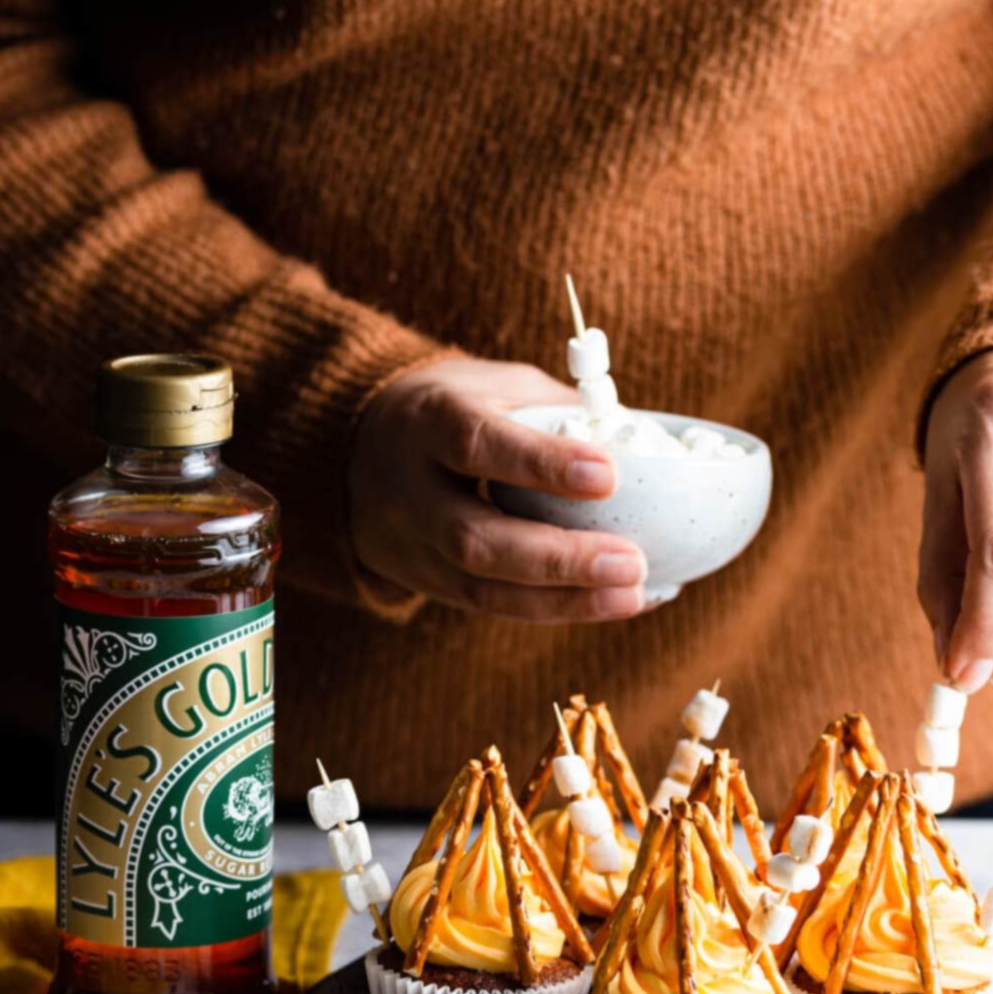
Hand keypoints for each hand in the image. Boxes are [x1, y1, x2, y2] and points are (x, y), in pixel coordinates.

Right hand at [349, 356, 648, 621]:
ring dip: (565, 600)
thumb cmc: (453, 408)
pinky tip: (611, 602)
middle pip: (476, 539)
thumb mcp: (496, 385)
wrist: (355, 449)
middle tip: (634, 562)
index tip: (608, 476)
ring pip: (482, 588)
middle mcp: (410, 490)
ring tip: (633, 594)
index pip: (478, 444)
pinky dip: (555, 609)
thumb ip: (556, 410)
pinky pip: (490, 606)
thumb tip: (638, 440)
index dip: (540, 464)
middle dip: (559, 558)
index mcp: (429, 421)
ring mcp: (412, 545)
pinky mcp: (426, 582)